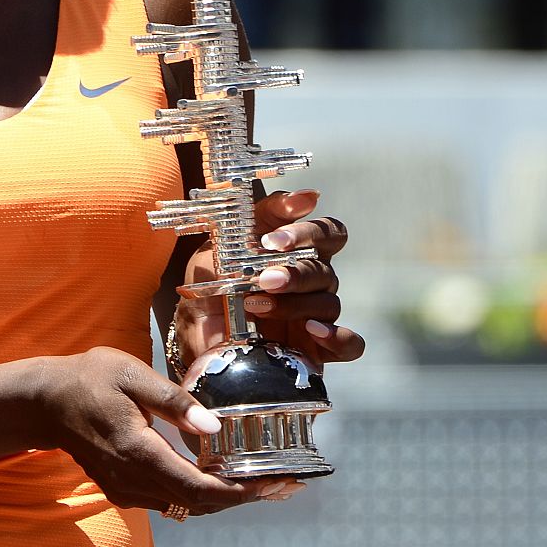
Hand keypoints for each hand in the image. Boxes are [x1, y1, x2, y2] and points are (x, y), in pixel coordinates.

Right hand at [35, 346, 287, 514]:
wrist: (46, 401)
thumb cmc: (90, 379)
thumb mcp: (132, 375)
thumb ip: (174, 401)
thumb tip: (213, 427)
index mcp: (138, 452)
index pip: (197, 487)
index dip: (239, 492)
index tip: (272, 484)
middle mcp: (133, 481)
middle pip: (197, 504)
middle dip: (241, 497)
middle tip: (281, 484)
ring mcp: (126, 489)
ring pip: (184, 506)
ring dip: (222, 497)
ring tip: (260, 480)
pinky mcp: (123, 489)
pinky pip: (169, 499)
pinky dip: (199, 493)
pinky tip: (220, 475)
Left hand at [176, 190, 365, 367]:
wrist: (197, 329)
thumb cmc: (216, 277)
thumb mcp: (229, 239)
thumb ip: (267, 214)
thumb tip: (308, 197)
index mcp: (301, 250)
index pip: (331, 233)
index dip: (310, 233)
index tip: (274, 241)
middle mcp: (315, 280)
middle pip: (325, 270)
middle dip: (294, 273)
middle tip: (264, 279)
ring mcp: (318, 315)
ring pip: (329, 304)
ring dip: (295, 304)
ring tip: (256, 306)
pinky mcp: (319, 349)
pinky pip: (350, 345)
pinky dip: (339, 338)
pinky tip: (312, 331)